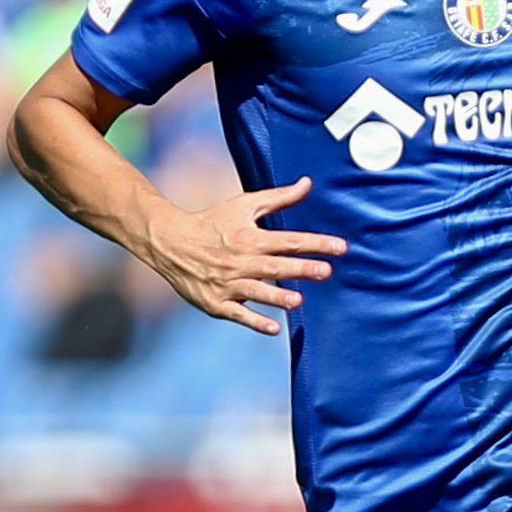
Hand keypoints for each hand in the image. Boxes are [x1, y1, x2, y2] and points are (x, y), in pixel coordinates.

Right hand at [141, 176, 346, 336]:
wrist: (170, 242)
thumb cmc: (213, 222)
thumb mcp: (244, 205)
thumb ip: (279, 198)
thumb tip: (307, 183)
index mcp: (250, 237)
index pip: (289, 240)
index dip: (316, 243)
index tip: (341, 247)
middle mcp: (240, 261)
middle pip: (275, 265)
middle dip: (301, 268)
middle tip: (326, 271)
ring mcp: (227, 283)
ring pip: (256, 291)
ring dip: (277, 296)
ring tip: (298, 300)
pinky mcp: (216, 303)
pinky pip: (238, 314)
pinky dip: (254, 321)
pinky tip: (274, 328)